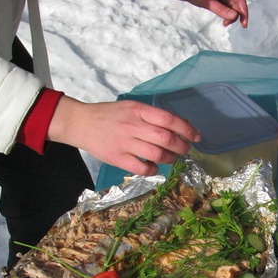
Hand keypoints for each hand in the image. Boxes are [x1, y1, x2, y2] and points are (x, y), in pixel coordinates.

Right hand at [47, 96, 200, 175]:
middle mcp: (132, 125)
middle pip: (166, 138)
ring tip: (171, 158)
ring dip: (170, 158)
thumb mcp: (132, 108)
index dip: (187, 129)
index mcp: (138, 110)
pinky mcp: (117, 158)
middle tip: (185, 150)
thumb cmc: (110, 115)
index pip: (169, 119)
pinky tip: (154, 167)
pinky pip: (142, 168)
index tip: (196, 136)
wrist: (81, 123)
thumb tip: (182, 125)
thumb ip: (154, 116)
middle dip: (182, 146)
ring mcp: (124, 142)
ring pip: (156, 154)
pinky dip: (153, 170)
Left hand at [179, 0, 248, 27]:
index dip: (243, 11)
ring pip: (232, 4)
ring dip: (231, 15)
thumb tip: (234, 16)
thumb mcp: (206, 2)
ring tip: (225, 23)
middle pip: (237, 2)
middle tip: (229, 24)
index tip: (244, 23)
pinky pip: (226, 4)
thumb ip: (220, 9)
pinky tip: (224, 18)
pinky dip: (226, 12)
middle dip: (236, 14)